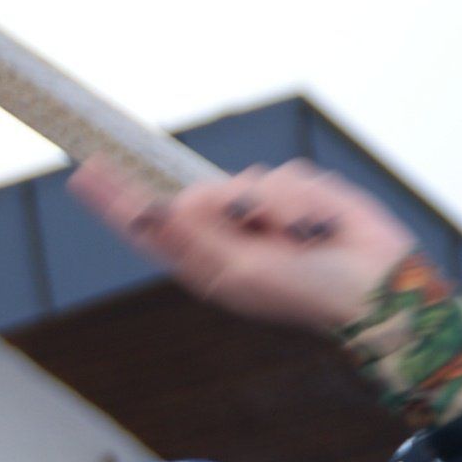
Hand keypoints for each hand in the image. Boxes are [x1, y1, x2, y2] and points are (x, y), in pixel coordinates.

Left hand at [69, 157, 416, 334]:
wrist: (376, 285)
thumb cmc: (305, 290)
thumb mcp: (241, 270)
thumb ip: (199, 234)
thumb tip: (166, 203)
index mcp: (201, 262)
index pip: (148, 226)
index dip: (115, 199)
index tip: (84, 172)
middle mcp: (223, 234)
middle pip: (191, 194)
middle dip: (213, 202)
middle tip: (246, 224)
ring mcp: (259, 212)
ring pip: (243, 179)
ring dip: (274, 209)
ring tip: (298, 242)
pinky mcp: (295, 192)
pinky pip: (285, 174)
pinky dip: (303, 199)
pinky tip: (319, 227)